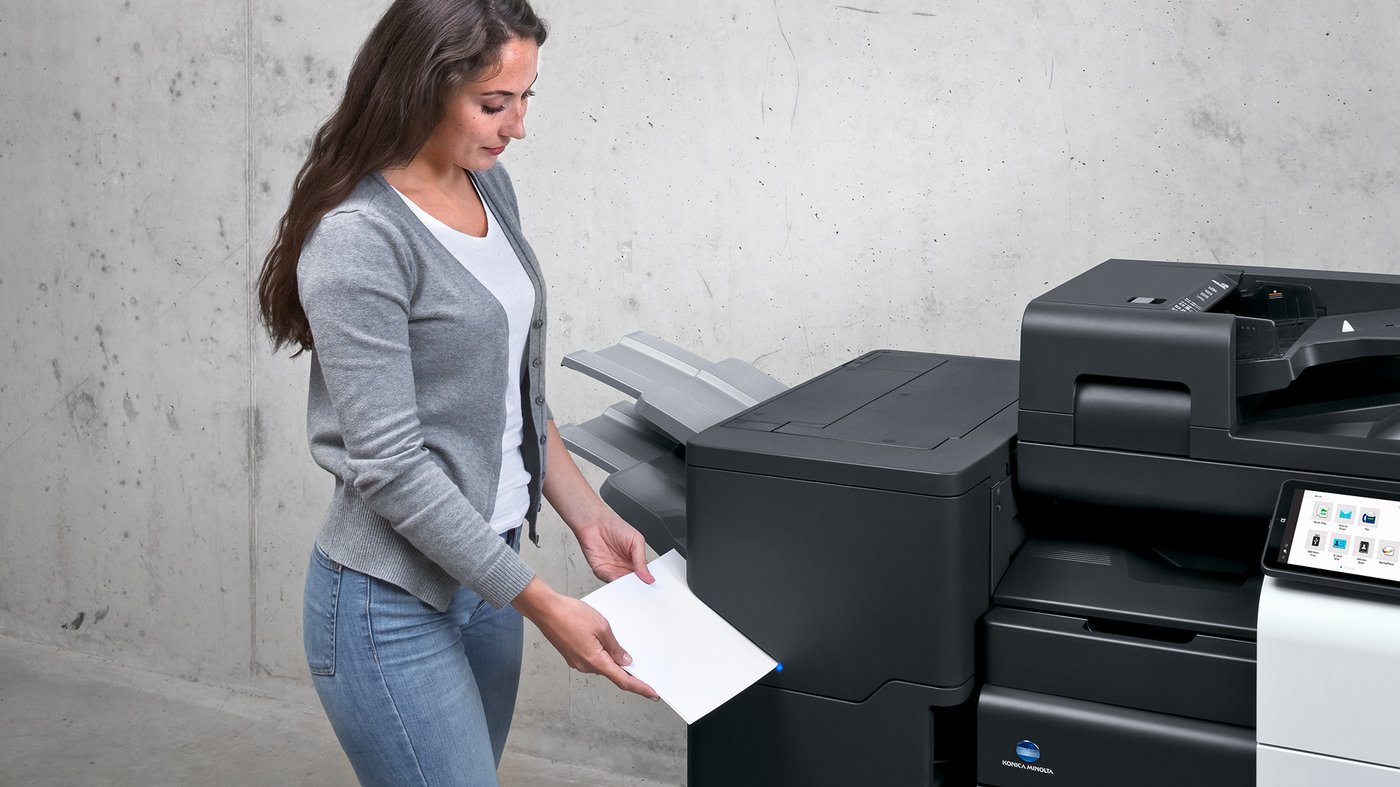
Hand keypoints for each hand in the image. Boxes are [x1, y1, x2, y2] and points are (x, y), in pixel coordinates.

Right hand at [512, 578, 658, 699]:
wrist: (545, 609)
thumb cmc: (569, 614)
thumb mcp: (601, 626)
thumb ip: (615, 646)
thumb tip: (624, 661)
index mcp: (595, 661)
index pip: (622, 680)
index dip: (639, 688)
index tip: (652, 693)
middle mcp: (585, 666)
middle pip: (612, 673)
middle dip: (627, 670)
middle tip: (642, 665)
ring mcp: (577, 662)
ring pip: (601, 664)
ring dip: (612, 658)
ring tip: (617, 643)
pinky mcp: (572, 656)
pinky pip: (592, 659)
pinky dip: (601, 654)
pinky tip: (603, 641)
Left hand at [573, 512, 655, 584]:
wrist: (595, 522)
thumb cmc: (614, 526)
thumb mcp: (637, 540)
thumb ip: (642, 560)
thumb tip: (648, 576)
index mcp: (635, 560)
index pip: (644, 575)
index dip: (647, 581)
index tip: (651, 586)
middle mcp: (624, 566)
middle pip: (633, 583)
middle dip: (638, 587)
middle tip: (643, 590)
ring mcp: (613, 570)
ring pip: (622, 585)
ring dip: (627, 587)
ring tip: (633, 586)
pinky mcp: (601, 571)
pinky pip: (609, 582)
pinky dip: (615, 585)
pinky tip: (621, 584)